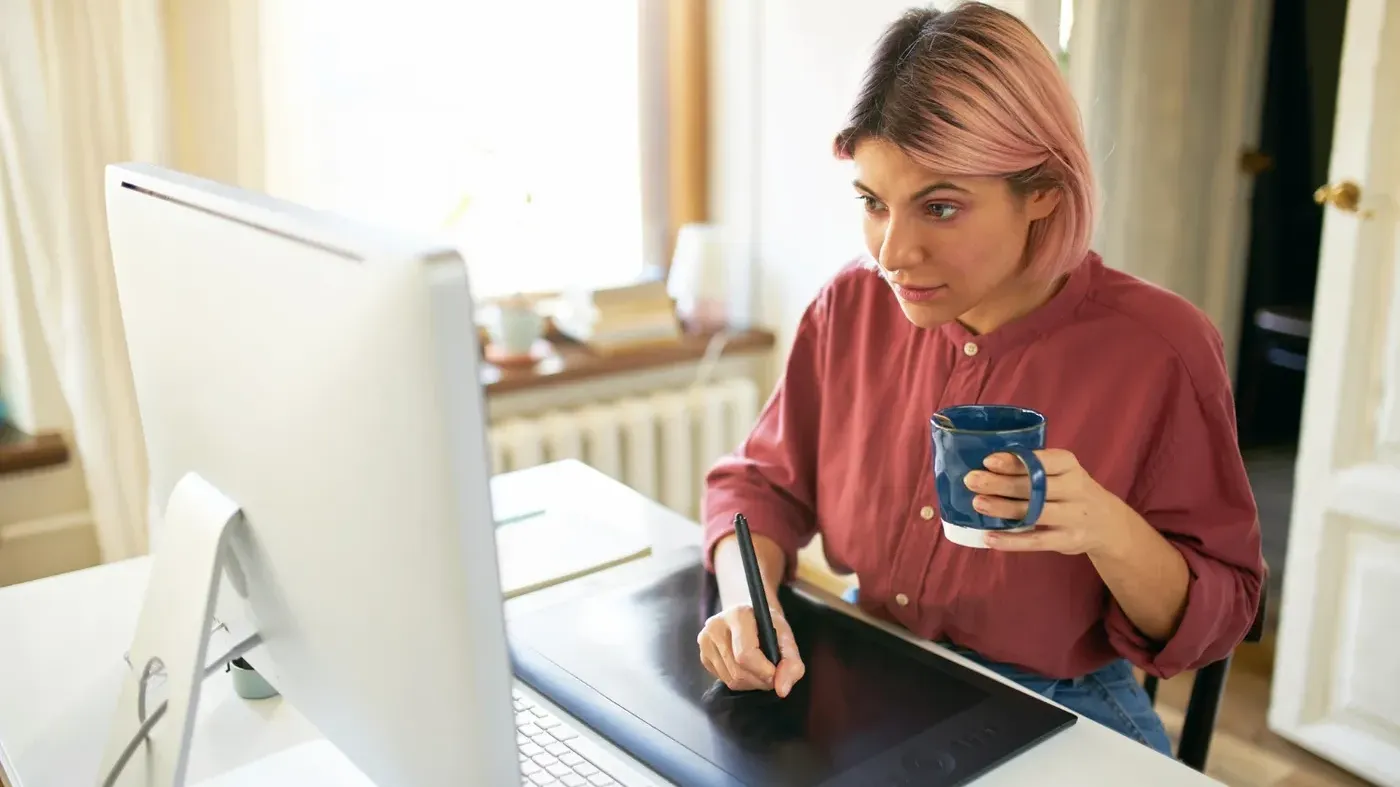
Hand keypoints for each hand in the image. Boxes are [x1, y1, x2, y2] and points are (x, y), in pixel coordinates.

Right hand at [697, 600, 804, 696]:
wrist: (749, 616)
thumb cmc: (768, 625)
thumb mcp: (786, 637)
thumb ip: (792, 662)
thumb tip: (782, 690)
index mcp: (737, 615)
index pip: (745, 655)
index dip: (764, 671)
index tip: (776, 674)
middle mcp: (715, 626)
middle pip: (737, 671)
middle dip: (760, 680)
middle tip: (772, 676)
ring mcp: (705, 641)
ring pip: (731, 679)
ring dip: (751, 683)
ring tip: (761, 672)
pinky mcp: (703, 655)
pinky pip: (724, 680)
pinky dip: (740, 682)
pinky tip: (747, 670)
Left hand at [963, 449, 1131, 555]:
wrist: (1108, 523)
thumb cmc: (1072, 491)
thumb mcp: (1062, 473)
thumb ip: (1035, 469)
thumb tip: (987, 468)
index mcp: (1069, 466)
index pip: (1041, 461)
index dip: (1014, 462)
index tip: (988, 461)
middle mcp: (1075, 489)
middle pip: (1034, 486)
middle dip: (1000, 483)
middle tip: (971, 481)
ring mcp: (1074, 517)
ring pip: (1034, 512)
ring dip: (1003, 508)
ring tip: (977, 503)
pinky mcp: (1068, 541)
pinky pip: (1036, 541)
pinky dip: (1012, 541)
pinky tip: (990, 537)